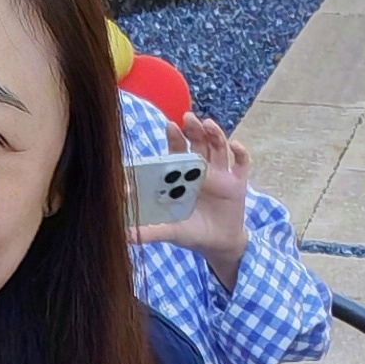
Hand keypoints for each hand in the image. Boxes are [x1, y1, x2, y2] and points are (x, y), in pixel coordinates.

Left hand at [135, 115, 250, 282]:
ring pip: (219, 148)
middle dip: (194, 129)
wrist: (217, 246)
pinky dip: (241, 153)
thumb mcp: (169, 231)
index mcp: (184, 175)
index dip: (175, 137)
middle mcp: (203, 170)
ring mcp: (221, 175)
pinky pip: (241, 164)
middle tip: (187, 117)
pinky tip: (236, 146)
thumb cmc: (190, 232)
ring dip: (215, 134)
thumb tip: (123, 236)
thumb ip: (149, 231)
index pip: (178, 150)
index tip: (170, 125)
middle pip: (199, 143)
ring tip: (208, 124)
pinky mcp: (237, 184)